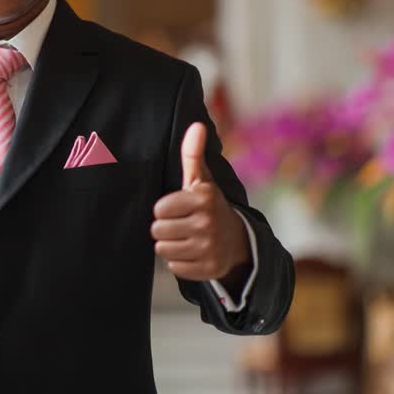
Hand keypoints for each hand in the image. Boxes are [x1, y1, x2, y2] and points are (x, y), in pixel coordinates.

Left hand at [150, 122, 248, 281]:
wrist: (236, 240)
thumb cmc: (207, 205)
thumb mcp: (200, 180)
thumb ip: (192, 153)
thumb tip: (196, 125)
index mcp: (203, 198)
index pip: (159, 209)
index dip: (165, 209)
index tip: (179, 208)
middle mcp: (208, 223)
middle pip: (158, 230)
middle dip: (166, 227)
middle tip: (182, 224)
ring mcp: (210, 248)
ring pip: (163, 250)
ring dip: (170, 245)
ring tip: (187, 238)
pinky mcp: (209, 269)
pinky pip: (174, 267)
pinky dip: (180, 262)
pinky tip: (193, 252)